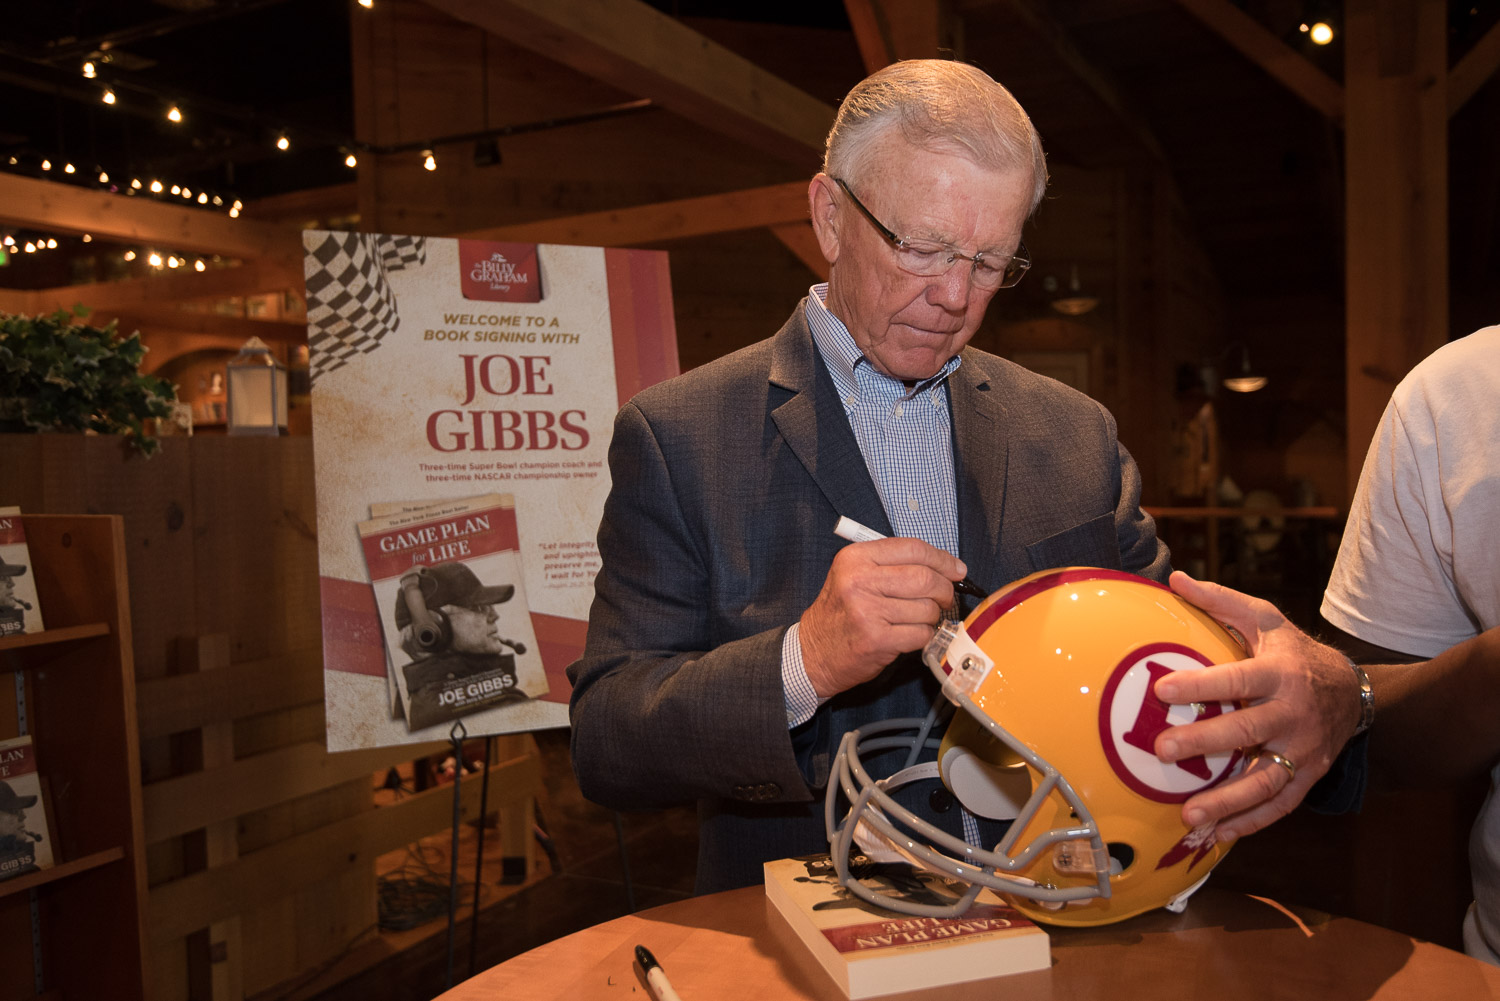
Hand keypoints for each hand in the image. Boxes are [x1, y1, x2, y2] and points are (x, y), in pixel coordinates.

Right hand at [799, 537, 965, 697]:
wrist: (813, 652)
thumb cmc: (840, 613)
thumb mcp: (853, 576)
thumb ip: (893, 565)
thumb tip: (946, 566)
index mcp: (855, 558)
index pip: (912, 548)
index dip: (942, 559)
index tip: (956, 569)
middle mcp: (859, 581)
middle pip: (924, 577)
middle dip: (944, 589)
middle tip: (944, 598)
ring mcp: (867, 611)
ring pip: (927, 608)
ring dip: (932, 616)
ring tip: (918, 619)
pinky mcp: (877, 639)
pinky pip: (921, 633)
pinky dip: (924, 635)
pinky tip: (911, 634)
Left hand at [1153, 571, 1359, 841]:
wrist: (1352, 692)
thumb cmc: (1292, 652)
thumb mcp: (1265, 619)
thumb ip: (1220, 602)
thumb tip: (1174, 578)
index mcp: (1279, 673)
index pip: (1237, 679)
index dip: (1202, 685)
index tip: (1163, 690)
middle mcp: (1293, 715)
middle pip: (1248, 732)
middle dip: (1205, 744)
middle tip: (1163, 750)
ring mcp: (1302, 752)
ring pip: (1265, 782)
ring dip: (1227, 801)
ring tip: (1189, 815)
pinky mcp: (1306, 778)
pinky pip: (1278, 807)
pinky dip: (1248, 824)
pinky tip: (1214, 836)